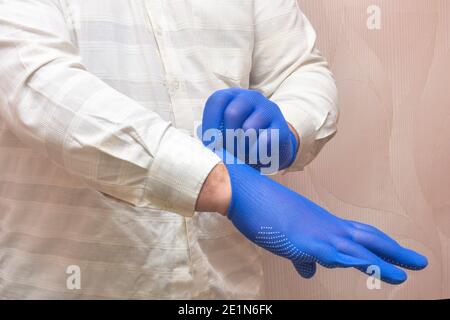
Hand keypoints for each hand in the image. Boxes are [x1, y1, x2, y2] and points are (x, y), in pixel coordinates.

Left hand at [202, 88, 297, 171]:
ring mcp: (268, 110)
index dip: (210, 123)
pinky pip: (265, 141)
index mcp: (233, 96)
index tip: (210, 143)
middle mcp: (252, 98)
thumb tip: (205, 145)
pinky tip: (255, 156)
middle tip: (228, 152)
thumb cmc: (240, 139)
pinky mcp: (281, 127)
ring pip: (249, 128)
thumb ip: (213, 134)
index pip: (217, 101)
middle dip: (227, 138)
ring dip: (242, 148)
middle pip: (233, 113)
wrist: (272, 146)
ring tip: (242, 155)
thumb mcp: (224, 131)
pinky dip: (256, 153)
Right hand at [216, 153, 427, 283]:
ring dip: (385, 261)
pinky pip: (339, 255)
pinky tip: (378, 272)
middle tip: (420, 262)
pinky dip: (362, 263)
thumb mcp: (284, 235)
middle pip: (368, 237)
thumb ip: (301, 254)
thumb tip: (309, 271)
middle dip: (394, 250)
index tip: (396, 253)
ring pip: (359, 248)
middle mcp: (325, 225)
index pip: (356, 234)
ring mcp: (317, 232)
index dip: (379, 245)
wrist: (243, 188)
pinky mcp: (305, 241)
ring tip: (408, 273)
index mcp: (320, 223)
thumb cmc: (259, 208)